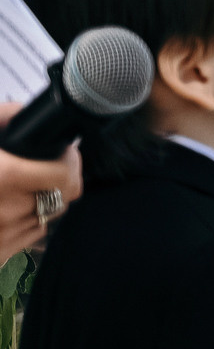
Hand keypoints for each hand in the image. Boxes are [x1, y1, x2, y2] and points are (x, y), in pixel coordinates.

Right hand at [0, 102, 81, 261]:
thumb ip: (2, 117)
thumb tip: (23, 111)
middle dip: (58, 178)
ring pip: (49, 215)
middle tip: (45, 165)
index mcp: (4, 179)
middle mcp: (9, 211)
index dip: (71, 161)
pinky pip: (30, 236)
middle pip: (63, 196)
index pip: (66, 176)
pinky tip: (6, 206)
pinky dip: (26, 220)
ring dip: (43, 199)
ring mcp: (4, 237)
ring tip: (19, 186)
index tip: (64, 152)